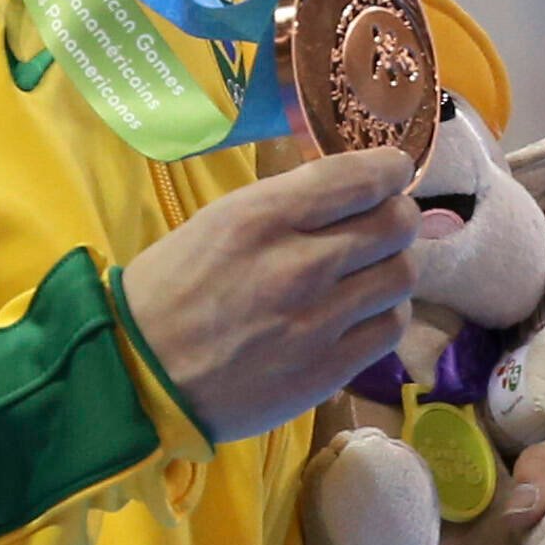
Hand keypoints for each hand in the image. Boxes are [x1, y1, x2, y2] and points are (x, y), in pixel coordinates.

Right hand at [118, 148, 417, 442]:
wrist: (141, 375)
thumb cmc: (175, 287)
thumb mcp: (223, 220)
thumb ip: (292, 201)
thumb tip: (357, 189)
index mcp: (264, 217)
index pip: (363, 177)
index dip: (390, 169)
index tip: (390, 174)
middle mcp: (299, 265)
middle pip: (397, 224)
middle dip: (396, 216)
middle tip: (380, 226)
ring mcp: (318, 322)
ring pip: (403, 274)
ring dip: (392, 266)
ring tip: (368, 273)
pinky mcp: (327, 370)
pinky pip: (391, 327)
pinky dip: (386, 313)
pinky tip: (361, 313)